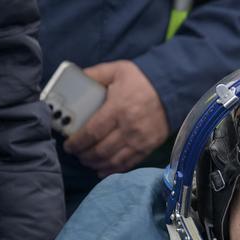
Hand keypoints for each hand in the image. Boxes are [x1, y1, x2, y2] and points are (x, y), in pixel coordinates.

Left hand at [64, 60, 169, 176]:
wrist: (171, 89)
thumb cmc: (141, 80)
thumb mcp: (116, 70)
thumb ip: (94, 75)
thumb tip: (74, 80)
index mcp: (118, 109)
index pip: (92, 132)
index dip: (78, 143)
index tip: (68, 146)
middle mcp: (129, 129)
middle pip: (101, 150)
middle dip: (85, 155)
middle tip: (76, 154)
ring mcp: (140, 141)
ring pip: (114, 160)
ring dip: (97, 164)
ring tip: (87, 162)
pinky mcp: (149, 147)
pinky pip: (129, 163)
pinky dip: (114, 170)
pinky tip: (103, 170)